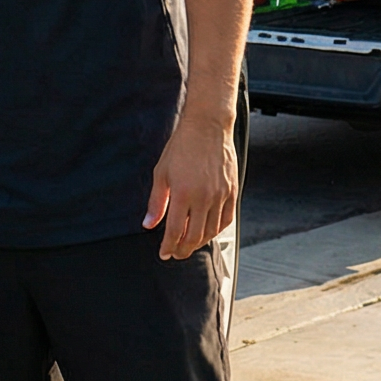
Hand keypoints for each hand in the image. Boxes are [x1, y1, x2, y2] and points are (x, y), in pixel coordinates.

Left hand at [142, 114, 237, 260]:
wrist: (207, 127)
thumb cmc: (182, 147)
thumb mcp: (161, 173)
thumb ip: (156, 202)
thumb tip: (148, 224)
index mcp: (183, 193)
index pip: (174, 231)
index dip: (168, 246)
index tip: (164, 253)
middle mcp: (204, 197)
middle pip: (194, 236)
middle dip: (183, 249)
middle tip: (176, 253)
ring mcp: (221, 196)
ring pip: (211, 231)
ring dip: (199, 243)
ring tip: (189, 245)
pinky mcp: (232, 192)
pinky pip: (226, 219)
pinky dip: (216, 230)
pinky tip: (208, 232)